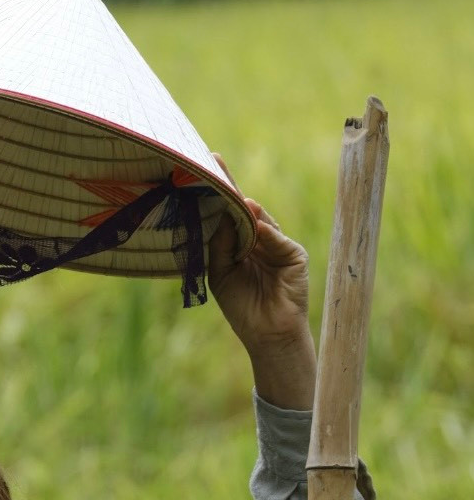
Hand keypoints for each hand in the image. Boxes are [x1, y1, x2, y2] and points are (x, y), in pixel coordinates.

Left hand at [209, 158, 316, 409]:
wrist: (267, 335)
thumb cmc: (243, 307)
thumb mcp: (221, 273)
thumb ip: (220, 244)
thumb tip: (219, 213)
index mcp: (240, 243)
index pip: (228, 212)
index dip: (219, 191)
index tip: (204, 165)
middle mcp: (259, 239)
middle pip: (244, 208)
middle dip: (230, 188)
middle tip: (214, 163)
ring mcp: (278, 245)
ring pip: (261, 220)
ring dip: (246, 207)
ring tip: (230, 193)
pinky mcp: (294, 255)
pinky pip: (277, 240)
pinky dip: (265, 233)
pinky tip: (254, 223)